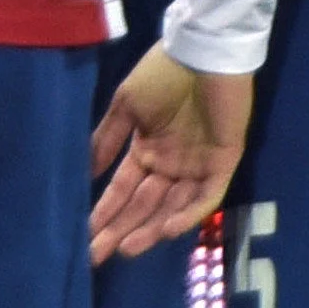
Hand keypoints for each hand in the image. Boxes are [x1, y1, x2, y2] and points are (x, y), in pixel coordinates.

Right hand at [87, 46, 251, 261]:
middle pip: (143, 206)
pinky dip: (186, 214)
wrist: (203, 52)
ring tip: (126, 249)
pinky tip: (164, 228)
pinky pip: (205, 197)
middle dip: (120, 230)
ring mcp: (196, 167)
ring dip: (149, 229)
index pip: (123, 191)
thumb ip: (108, 139)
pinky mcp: (223, 164)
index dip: (105, 213)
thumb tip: (85, 173)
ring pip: (172, 208)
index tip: (85, 237)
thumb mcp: (127, 105)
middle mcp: (170, 165)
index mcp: (147, 151)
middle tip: (97, 255)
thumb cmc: (163, 73)